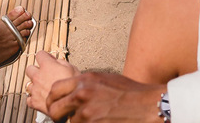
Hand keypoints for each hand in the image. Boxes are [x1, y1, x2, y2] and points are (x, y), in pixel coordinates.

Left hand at [26, 52, 79, 113]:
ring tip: (43, 87)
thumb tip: (57, 61)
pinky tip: (40, 97)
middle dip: (35, 70)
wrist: (70, 106)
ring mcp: (35, 89)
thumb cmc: (73, 87)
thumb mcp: (73, 69)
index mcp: (47, 66)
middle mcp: (38, 76)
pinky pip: (29, 98)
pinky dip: (33, 98)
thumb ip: (62, 62)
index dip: (45, 56)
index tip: (48, 59)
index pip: (40, 54)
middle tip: (44, 73)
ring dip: (34, 84)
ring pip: (28, 84)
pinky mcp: (34, 102)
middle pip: (29, 69)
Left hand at [26, 54, 163, 122]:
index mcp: (85, 80)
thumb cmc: (131, 92)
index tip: (55, 105)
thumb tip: (73, 92)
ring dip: (79, 122)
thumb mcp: (106, 79)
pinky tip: (101, 120)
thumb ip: (86, 84)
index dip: (52, 100)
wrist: (147, 105)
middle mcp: (82, 94)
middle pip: (55, 108)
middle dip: (57, 116)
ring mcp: (87, 111)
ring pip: (71, 122)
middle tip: (63, 119)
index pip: (55, 89)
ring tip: (96, 118)